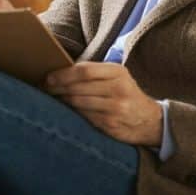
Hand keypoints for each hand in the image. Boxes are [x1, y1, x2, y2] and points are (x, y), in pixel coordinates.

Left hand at [45, 62, 163, 146]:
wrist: (150, 120)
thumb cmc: (126, 95)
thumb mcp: (118, 78)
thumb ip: (95, 73)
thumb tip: (62, 71)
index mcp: (118, 72)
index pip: (84, 70)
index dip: (63, 74)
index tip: (49, 77)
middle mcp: (118, 88)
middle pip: (79, 86)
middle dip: (58, 87)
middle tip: (45, 88)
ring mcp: (115, 107)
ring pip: (78, 102)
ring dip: (62, 100)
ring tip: (53, 98)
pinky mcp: (110, 124)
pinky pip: (84, 116)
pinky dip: (72, 113)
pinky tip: (66, 110)